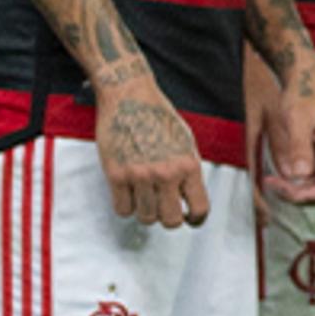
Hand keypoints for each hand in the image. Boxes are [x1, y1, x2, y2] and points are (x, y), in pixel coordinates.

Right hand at [92, 68, 209, 229]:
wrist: (128, 95)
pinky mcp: (115, 174)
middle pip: (171, 221)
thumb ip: (187, 171)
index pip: (199, 208)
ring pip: (146, 218)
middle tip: (164, 210)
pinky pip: (122, 209)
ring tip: (144, 198)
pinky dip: (126, 206)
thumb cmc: (157, 116)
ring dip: (145, 212)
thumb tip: (186, 198)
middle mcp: (165, 173)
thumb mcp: (185, 142)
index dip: (196, 219)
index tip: (190, 219)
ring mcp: (139, 175)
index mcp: (188, 165)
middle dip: (168, 219)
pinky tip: (128, 193)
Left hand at [253, 62, 314, 206]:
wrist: (301, 86)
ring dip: (296, 191)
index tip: (293, 192)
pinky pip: (308, 181)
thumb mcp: (297, 119)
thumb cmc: (302, 97)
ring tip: (272, 182)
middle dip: (303, 193)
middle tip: (275, 186)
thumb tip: (300, 174)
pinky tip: (274, 178)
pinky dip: (292, 184)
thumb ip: (299, 146)